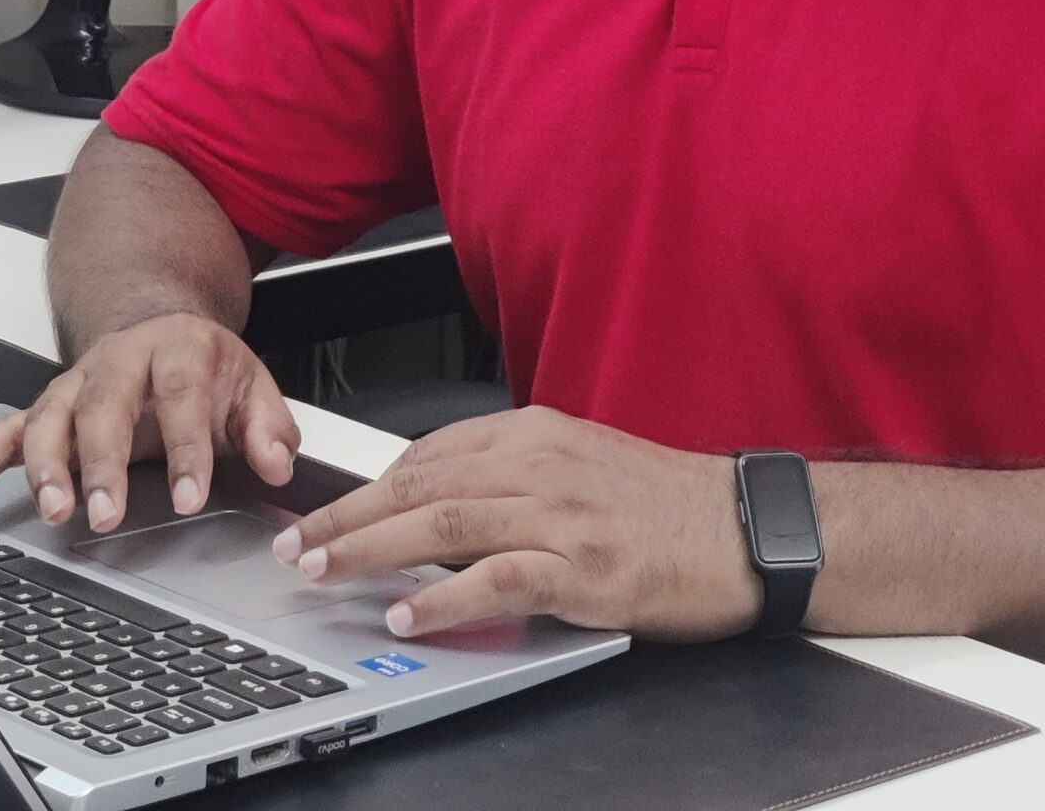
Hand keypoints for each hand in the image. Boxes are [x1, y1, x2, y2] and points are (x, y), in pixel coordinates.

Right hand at [0, 312, 298, 532]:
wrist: (158, 324)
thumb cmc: (203, 366)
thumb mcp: (251, 384)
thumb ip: (267, 425)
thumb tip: (277, 462)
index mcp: (177, 350)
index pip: (181, 396)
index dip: (185, 448)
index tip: (189, 497)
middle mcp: (120, 363)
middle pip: (105, 407)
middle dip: (103, 463)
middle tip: (106, 513)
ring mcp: (78, 384)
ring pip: (52, 418)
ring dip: (46, 466)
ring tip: (51, 508)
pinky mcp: (49, 405)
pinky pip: (10, 428)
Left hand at [271, 405, 754, 638]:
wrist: (747, 529)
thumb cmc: (667, 503)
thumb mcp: (580, 465)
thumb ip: (511, 476)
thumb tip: (439, 503)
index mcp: (535, 432)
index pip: (428, 451)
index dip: (368, 485)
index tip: (325, 509)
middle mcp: (539, 462)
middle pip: (418, 482)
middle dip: (347, 515)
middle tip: (297, 543)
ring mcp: (560, 513)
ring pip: (441, 521)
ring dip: (371, 550)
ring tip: (322, 572)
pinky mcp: (584, 565)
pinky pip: (497, 578)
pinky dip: (444, 596)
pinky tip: (406, 612)